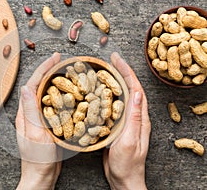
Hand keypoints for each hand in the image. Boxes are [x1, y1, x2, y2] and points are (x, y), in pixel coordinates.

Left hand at [16, 52, 61, 189]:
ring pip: (46, 94)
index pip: (33, 84)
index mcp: (25, 113)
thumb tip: (26, 87)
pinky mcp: (47, 124)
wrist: (42, 176)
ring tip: (65, 71)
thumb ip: (30, 111)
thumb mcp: (34, 134)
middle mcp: (31, 113)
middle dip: (49, 70)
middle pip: (39, 86)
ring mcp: (39, 118)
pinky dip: (60, 95)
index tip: (55, 58)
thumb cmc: (38, 159)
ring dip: (54, 80)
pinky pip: (53, 105)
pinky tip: (68, 92)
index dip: (43, 69)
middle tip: (61, 60)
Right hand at [103, 52, 150, 189]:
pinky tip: (97, 92)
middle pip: (129, 89)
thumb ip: (134, 119)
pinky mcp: (116, 126)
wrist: (123, 179)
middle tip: (110, 59)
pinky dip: (106, 95)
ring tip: (104, 70)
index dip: (127, 72)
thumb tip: (138, 94)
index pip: (136, 89)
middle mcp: (134, 117)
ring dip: (114, 81)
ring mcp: (125, 121)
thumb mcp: (130, 141)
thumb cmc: (127, 164)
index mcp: (140, 119)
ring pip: (120, 96)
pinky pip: (112, 106)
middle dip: (121, 72)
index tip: (117, 60)